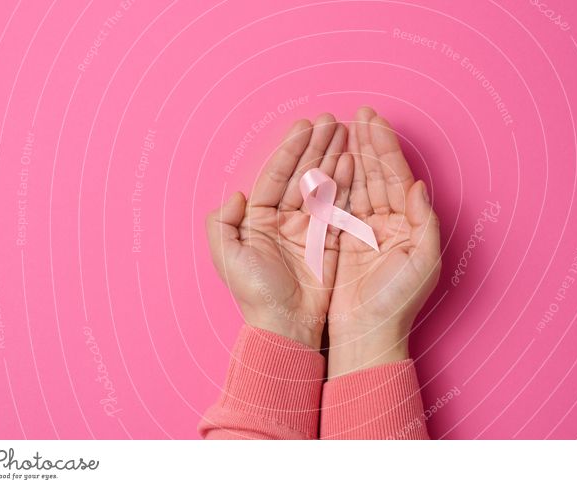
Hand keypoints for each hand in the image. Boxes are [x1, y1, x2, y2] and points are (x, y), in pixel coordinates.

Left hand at [206, 114, 351, 349]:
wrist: (287, 325)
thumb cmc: (256, 293)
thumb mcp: (228, 258)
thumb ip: (223, 224)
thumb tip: (235, 194)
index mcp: (259, 218)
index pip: (276, 175)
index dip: (290, 150)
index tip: (304, 126)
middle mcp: (284, 218)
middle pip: (302, 173)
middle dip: (316, 146)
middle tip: (331, 120)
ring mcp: (308, 228)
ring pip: (322, 184)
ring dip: (333, 158)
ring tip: (346, 133)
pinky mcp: (329, 240)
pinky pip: (339, 206)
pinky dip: (346, 184)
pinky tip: (353, 162)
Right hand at [327, 107, 440, 376]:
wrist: (365, 335)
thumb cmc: (396, 304)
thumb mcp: (422, 263)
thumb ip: (423, 221)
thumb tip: (418, 185)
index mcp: (407, 225)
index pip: (395, 177)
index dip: (385, 147)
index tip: (373, 120)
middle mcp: (386, 223)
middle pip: (375, 174)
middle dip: (367, 143)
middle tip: (358, 113)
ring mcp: (362, 230)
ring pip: (356, 183)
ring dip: (350, 155)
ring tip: (342, 127)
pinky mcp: (340, 240)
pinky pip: (337, 202)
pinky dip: (334, 180)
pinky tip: (329, 159)